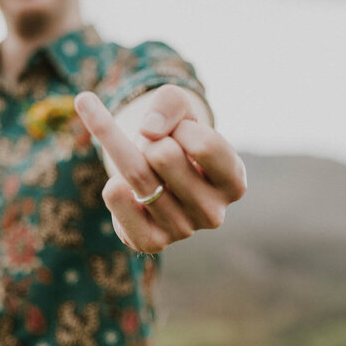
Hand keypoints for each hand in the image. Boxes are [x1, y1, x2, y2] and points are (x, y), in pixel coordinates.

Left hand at [74, 85, 245, 253]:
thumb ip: (170, 103)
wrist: (156, 180)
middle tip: (155, 152)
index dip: (181, 127)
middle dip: (150, 140)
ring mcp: (183, 231)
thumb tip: (149, 131)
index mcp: (234, 182)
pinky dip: (112, 182)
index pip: (204, 145)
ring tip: (141, 166)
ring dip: (128, 153)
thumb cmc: (175, 141)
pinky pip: (115, 197)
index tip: (178, 131)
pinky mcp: (150, 241)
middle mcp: (213, 213)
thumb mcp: (181, 111)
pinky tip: (122, 187)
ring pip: (135, 172)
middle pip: (162, 155)